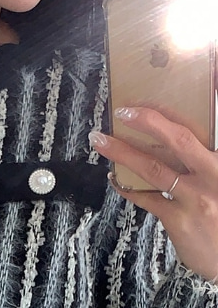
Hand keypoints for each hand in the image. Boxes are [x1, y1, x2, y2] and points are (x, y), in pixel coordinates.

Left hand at [89, 107, 217, 281]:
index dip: (175, 113)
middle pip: (180, 140)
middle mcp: (215, 175)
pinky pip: (145, 198)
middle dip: (150, 121)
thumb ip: (204, 161)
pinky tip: (114, 177)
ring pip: (154, 168)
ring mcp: (196, 198)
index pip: (199, 130)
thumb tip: (177, 142)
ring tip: (100, 140)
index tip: (171, 88)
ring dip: (123, 152)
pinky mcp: (178, 219)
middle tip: (124, 110)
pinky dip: (126, 186)